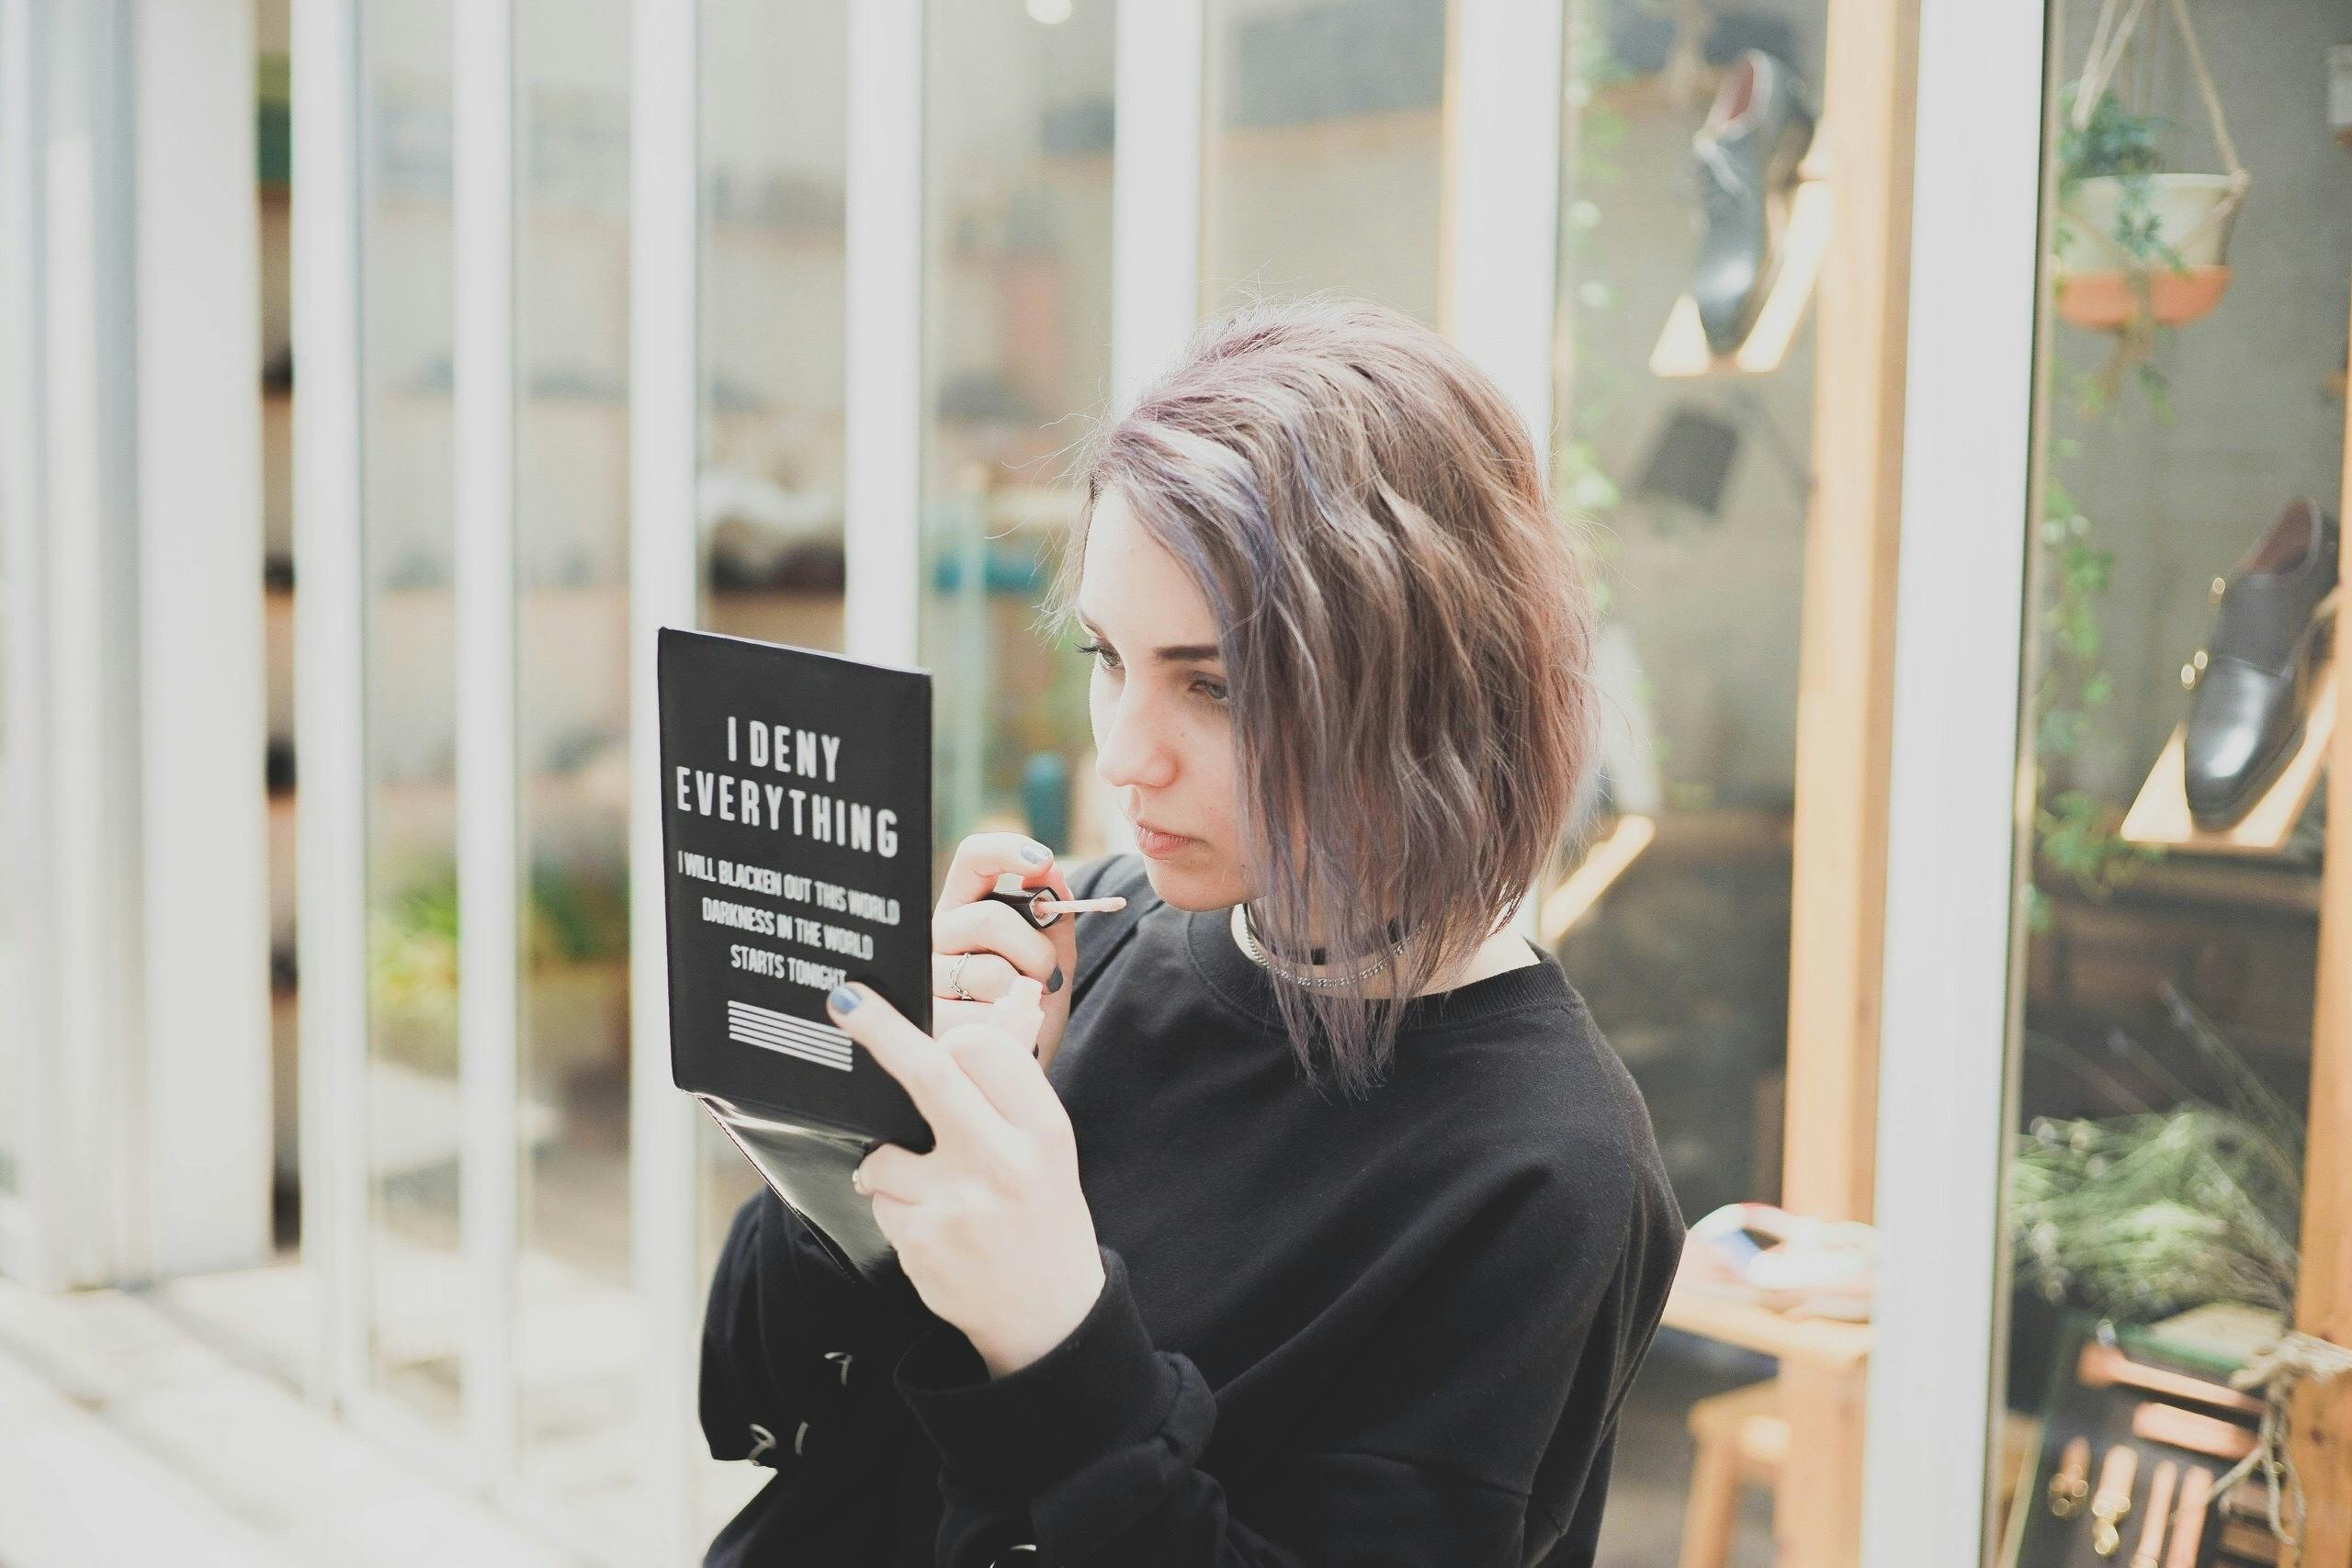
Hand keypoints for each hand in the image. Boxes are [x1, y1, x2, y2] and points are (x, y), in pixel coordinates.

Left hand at [830, 980, 1107, 1378]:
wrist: (1050, 1317)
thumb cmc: (1044, 1215)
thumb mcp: (1047, 1147)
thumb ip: (1016, 1084)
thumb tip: (1009, 1001)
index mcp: (1042, 1129)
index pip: (984, 1051)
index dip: (951, 1041)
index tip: (932, 1035)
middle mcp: (1005, 1161)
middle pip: (930, 1076)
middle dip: (880, 1031)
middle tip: (843, 1000)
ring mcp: (960, 1204)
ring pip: (885, 1154)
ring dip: (890, 1166)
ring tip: (933, 1193)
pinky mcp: (924, 1242)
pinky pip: (881, 1203)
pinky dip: (895, 1210)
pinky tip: (934, 1229)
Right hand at [932, 833, 1081, 1072]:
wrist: (1021, 1065)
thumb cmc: (1033, 1002)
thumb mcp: (1052, 954)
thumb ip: (1055, 915)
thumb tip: (1049, 872)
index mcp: (967, 908)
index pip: (973, 859)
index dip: (1005, 850)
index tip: (1040, 861)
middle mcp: (938, 936)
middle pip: (988, 919)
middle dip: (1035, 951)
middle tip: (1048, 977)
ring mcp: (928, 978)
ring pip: (988, 972)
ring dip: (1025, 996)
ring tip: (1024, 1009)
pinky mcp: (928, 1021)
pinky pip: (981, 1018)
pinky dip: (1009, 1030)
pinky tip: (1006, 1034)